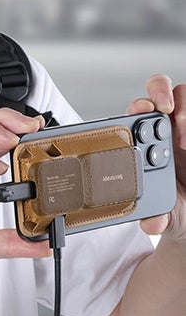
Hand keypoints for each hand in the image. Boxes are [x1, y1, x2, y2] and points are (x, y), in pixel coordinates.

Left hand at [127, 74, 185, 240]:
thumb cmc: (174, 208)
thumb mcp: (167, 216)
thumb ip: (158, 218)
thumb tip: (151, 223)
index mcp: (143, 146)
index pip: (135, 115)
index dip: (138, 106)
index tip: (142, 111)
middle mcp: (164, 131)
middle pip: (158, 93)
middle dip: (159, 92)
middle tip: (165, 111)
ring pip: (184, 97)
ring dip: (185, 108)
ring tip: (184, 136)